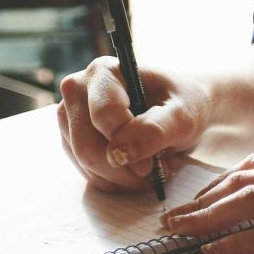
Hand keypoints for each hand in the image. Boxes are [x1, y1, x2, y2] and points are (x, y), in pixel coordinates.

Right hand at [57, 57, 211, 191]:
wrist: (179, 110)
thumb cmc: (183, 105)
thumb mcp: (182, 116)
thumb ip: (154, 130)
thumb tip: (120, 153)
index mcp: (104, 72)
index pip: (103, 116)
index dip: (129, 145)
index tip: (154, 163)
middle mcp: (78, 90)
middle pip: (87, 146)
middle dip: (125, 169)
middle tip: (157, 171)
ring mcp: (70, 116)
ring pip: (86, 165)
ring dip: (123, 178)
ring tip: (152, 167)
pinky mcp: (72, 140)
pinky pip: (88, 174)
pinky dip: (117, 181)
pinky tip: (138, 171)